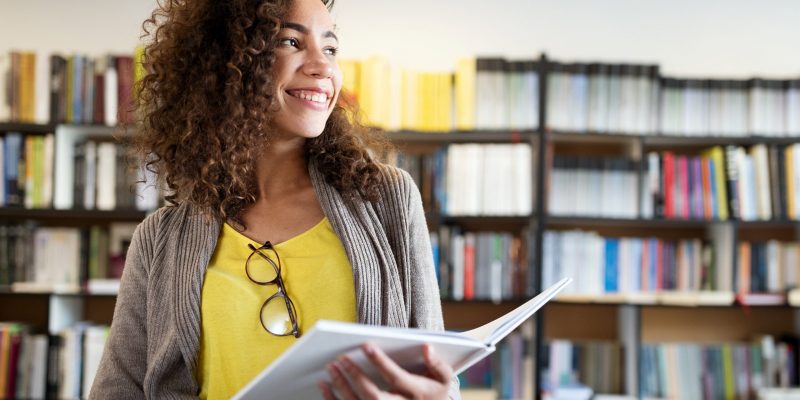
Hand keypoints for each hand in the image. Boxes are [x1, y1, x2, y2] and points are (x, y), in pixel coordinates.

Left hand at [319, 342, 452, 399]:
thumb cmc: (435, 391)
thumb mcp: (444, 377)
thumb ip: (437, 363)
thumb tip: (425, 346)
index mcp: (417, 394)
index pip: (396, 378)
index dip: (380, 362)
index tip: (365, 345)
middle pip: (374, 397)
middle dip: (356, 377)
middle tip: (341, 358)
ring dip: (342, 387)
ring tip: (330, 367)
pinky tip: (324, 385)